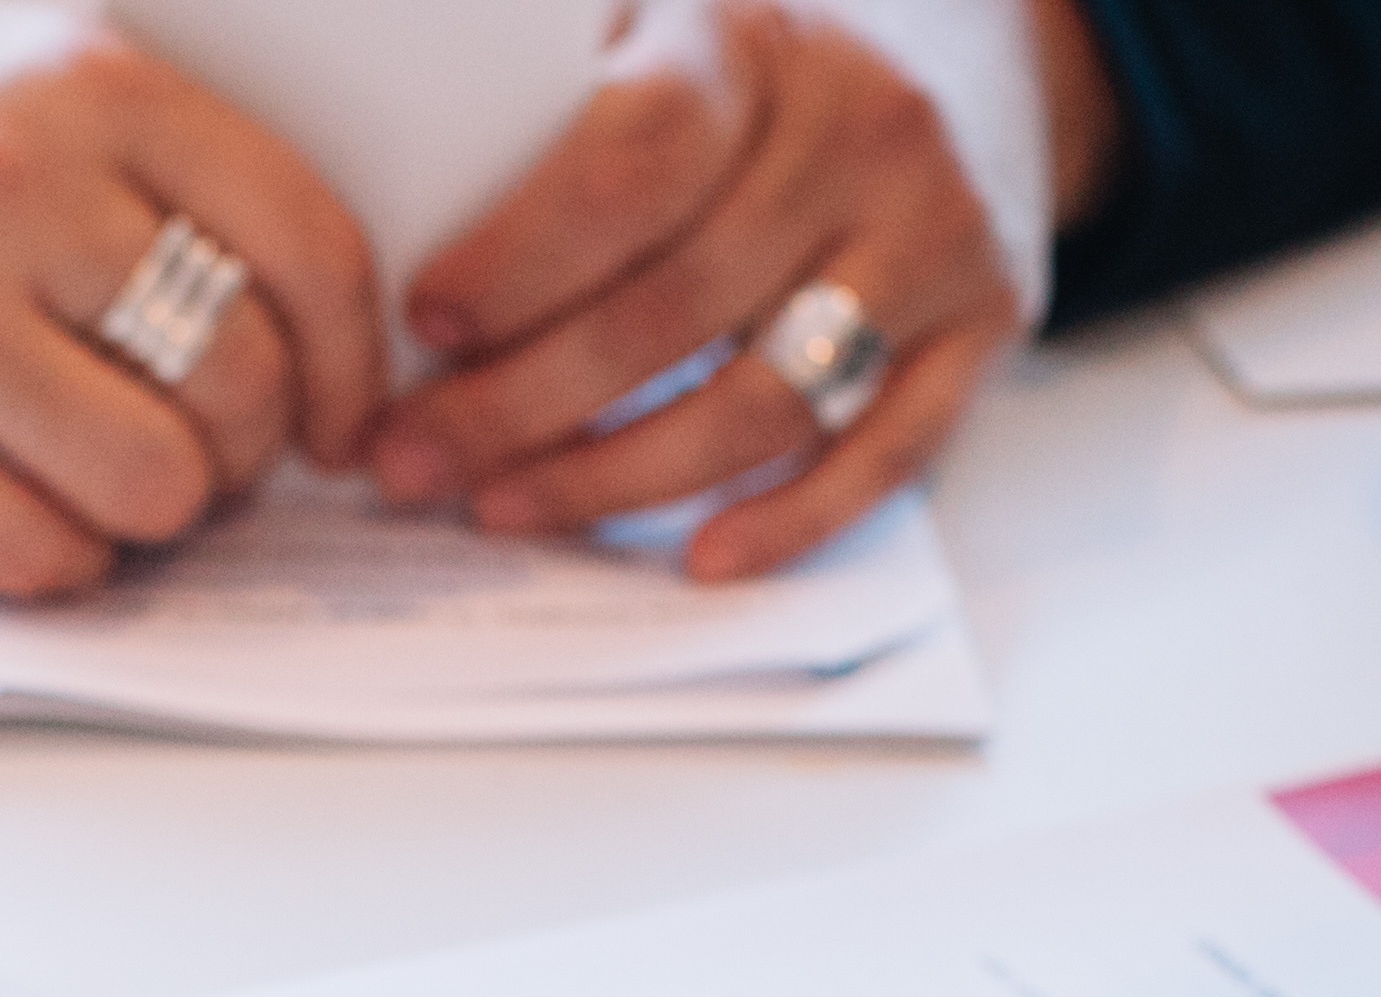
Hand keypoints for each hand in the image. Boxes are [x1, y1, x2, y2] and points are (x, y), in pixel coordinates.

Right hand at [0, 0, 383, 596]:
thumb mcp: (33, 81)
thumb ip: (173, 169)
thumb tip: (332, 343)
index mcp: (85, 82)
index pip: (302, 243)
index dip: (346, 364)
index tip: (333, 417)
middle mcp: (3, 181)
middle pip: (235, 378)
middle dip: (241, 451)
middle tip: (200, 453)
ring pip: (148, 482)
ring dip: (151, 515)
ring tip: (107, 479)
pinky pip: (32, 552)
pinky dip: (57, 559)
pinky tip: (24, 505)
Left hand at [368, 0, 1019, 581]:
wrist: (972, 46)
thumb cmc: (761, 62)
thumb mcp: (665, 23)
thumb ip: (565, 95)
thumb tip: (392, 201)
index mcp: (754, 37)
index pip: (633, 162)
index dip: (523, 258)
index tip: (425, 325)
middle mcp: (862, 128)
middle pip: (674, 306)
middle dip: (520, 405)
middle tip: (410, 460)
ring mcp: (935, 233)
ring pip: (762, 399)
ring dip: (617, 477)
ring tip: (503, 506)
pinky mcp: (987, 323)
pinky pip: (886, 455)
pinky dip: (788, 521)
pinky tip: (697, 558)